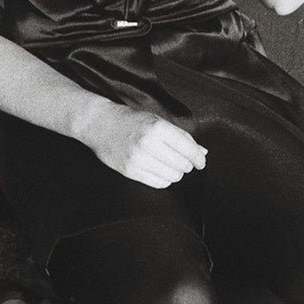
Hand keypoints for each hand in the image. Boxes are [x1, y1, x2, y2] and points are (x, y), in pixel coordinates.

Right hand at [79, 102, 206, 188]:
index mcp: (157, 128)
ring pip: (172, 176)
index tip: (201, 161)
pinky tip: (160, 170)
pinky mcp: (130, 171)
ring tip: (170, 165)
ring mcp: (137, 159)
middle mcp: (147, 144)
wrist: (100, 124)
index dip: (199, 158)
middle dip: (187, 165)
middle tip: (184, 161)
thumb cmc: (131, 120)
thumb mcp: (158, 121)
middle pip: (182, 165)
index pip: (188, 149)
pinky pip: (158, 183)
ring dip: (176, 173)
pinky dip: (164, 179)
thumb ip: (181, 137)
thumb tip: (202, 153)